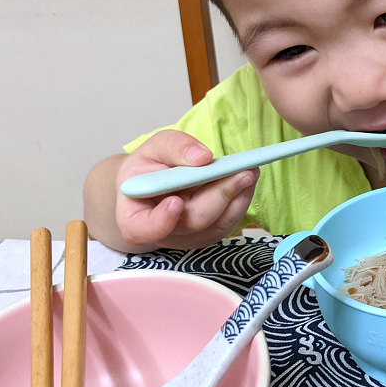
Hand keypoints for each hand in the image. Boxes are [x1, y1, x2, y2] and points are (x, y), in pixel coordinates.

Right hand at [115, 130, 258, 249]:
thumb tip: (202, 158)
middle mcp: (162, 235)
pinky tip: (246, 181)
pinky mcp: (208, 236)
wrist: (155, 184)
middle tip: (244, 172)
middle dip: (221, 195)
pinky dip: (240, 202)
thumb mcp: (153, 148)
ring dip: (238, 198)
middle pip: (193, 221)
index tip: (175, 202)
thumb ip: (173, 147)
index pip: (143, 229)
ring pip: (217, 225)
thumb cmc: (149, 168)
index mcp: (135, 218)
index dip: (161, 220)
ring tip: (251, 172)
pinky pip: (228, 223)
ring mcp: (187, 239)